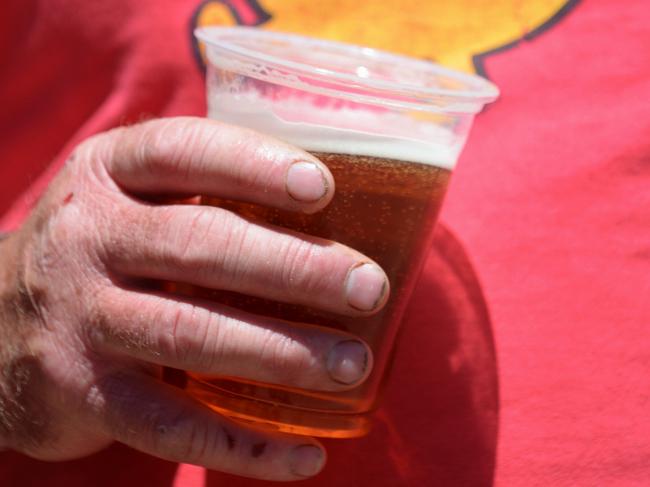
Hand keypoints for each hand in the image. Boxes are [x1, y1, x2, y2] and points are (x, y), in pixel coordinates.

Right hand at [0, 117, 387, 479]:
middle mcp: (87, 238)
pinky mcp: (82, 392)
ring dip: (282, 353)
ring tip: (353, 364)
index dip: (254, 164)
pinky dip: (242, 444)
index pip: (181, 150)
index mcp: (107, 175)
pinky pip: (169, 425)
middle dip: (292, 267)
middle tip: (368, 288)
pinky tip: (305, 456)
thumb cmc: (101, 251)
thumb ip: (206, 193)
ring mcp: (80, 317)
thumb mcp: (132, 201)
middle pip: (199, 244)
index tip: (324, 188)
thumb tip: (331, 208)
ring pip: (190, 334)